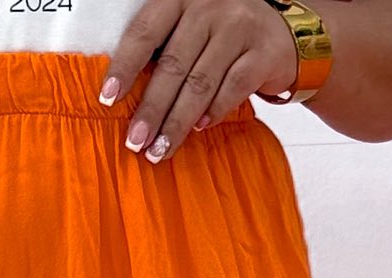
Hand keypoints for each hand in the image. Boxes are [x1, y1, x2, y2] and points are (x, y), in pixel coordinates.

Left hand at [101, 0, 298, 164]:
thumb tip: (128, 95)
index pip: (145, 32)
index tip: (107, 99)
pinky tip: (198, 129)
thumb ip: (166, 48)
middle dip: (151, 109)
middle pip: (172, 65)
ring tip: (161, 149)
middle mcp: (209, 6)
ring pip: (200, 82)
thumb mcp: (192, 27)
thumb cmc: (226, 35)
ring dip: (178, 121)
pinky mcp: (263, 52)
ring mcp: (238, 27)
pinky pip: (233, 88)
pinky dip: (213, 112)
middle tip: (135, 141)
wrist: (285, 33)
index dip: (124, 67)